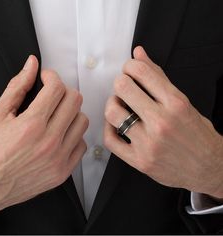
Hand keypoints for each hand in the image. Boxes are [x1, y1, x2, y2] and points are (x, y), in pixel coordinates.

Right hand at [0, 56, 87, 213]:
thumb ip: (17, 87)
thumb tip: (31, 66)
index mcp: (31, 125)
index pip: (57, 88)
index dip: (52, 77)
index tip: (47, 78)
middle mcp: (48, 141)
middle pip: (75, 101)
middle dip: (64, 91)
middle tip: (54, 95)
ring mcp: (58, 158)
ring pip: (82, 121)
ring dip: (71, 113)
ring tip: (58, 115)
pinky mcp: (63, 171)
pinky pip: (81, 144)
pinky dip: (74, 136)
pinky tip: (61, 135)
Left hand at [104, 46, 222, 197]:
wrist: (208, 167)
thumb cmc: (197, 134)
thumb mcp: (183, 102)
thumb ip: (158, 77)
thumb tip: (139, 54)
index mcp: (175, 104)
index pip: (141, 71)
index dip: (129, 66)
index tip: (129, 70)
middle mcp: (161, 122)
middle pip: (123, 88)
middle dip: (120, 83)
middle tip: (124, 88)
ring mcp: (149, 143)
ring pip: (112, 113)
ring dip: (112, 104)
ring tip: (119, 106)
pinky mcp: (139, 160)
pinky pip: (110, 140)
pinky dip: (108, 129)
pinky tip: (116, 125)